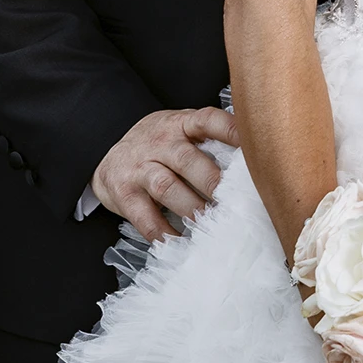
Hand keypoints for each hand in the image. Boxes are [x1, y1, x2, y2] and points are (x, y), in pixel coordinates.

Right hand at [91, 106, 239, 241]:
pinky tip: (181, 242)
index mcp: (180, 124)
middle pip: (187, 159)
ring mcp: (139, 168)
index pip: (208, 120)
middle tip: (234, 201)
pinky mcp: (124, 194)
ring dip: (192, 209)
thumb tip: (255, 159)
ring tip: (211, 224)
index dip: (231, 131)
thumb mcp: (181, 130)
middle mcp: (159, 143)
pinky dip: (164, 233)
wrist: (107, 157)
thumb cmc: (158, 146)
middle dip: (212, 182)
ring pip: (167, 188)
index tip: (253, 147)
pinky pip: (145, 217)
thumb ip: (210, 139)